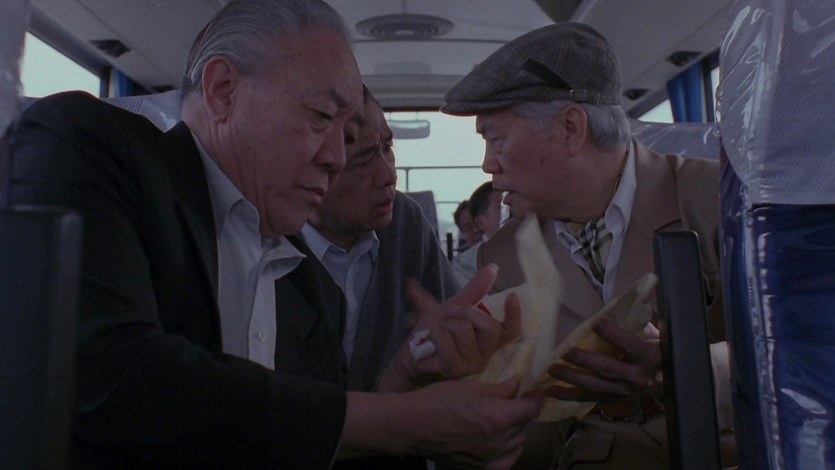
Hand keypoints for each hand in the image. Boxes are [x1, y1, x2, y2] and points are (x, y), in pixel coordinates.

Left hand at [378, 264, 520, 391]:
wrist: (409, 356)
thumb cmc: (433, 335)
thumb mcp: (452, 310)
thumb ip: (472, 292)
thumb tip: (492, 268)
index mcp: (486, 341)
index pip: (510, 331)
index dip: (514, 315)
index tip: (512, 296)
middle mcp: (484, 355)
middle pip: (489, 326)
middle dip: (465, 312)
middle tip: (450, 316)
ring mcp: (470, 364)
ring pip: (464, 329)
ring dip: (444, 325)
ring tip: (436, 334)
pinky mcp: (454, 369)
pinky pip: (445, 339)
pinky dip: (433, 334)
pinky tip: (428, 343)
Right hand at [408, 377, 542, 468]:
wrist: (412, 426)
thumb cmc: (439, 400)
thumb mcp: (471, 387)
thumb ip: (500, 389)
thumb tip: (519, 384)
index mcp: (498, 417)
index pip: (531, 408)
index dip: (536, 397)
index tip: (536, 390)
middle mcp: (498, 441)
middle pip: (525, 426)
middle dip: (523, 411)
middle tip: (515, 400)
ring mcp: (489, 458)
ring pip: (517, 444)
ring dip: (516, 431)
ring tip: (505, 419)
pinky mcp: (479, 468)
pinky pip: (505, 462)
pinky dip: (509, 452)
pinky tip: (502, 443)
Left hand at [544, 317, 662, 401]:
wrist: (670, 380)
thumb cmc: (658, 348)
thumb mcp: (656, 332)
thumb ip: (638, 321)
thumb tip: (620, 304)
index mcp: (649, 356)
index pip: (630, 345)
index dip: (613, 334)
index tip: (597, 322)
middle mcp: (637, 377)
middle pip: (607, 369)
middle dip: (585, 361)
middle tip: (565, 352)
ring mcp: (624, 391)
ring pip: (595, 386)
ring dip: (572, 378)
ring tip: (552, 370)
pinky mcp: (614, 399)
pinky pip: (590, 399)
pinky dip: (570, 396)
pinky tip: (552, 391)